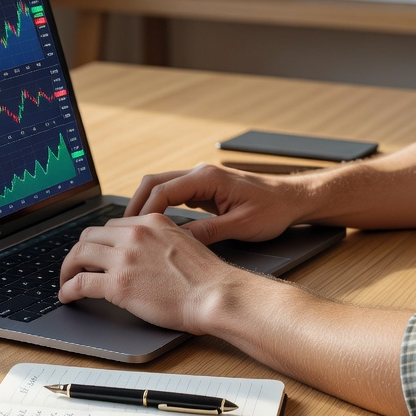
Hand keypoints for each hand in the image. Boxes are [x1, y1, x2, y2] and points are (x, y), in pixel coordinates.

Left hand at [58, 214, 249, 332]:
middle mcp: (134, 234)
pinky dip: (68, 289)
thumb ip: (161, 240)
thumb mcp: (184, 242)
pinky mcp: (118, 284)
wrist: (214, 294)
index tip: (95, 253)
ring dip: (67, 268)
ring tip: (66, 281)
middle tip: (75, 266)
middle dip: (79, 251)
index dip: (99, 241)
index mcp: (151, 221)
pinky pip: (80, 282)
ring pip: (79, 254)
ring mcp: (125, 258)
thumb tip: (146, 251)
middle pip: (90, 235)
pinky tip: (67, 296)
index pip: (112, 226)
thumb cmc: (206, 277)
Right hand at [124, 163, 313, 244]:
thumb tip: (177, 241)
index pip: (163, 190)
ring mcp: (201, 180)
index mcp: (208, 178)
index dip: (144, 212)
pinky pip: (172, 194)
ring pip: (161, 187)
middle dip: (136, 205)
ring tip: (132, 231)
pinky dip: (159, 208)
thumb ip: (207, 232)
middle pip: (154, 183)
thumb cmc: (273, 210)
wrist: (293, 199)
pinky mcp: (204, 189)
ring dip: (145, 206)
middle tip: (122, 231)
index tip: (132, 232)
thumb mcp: (241, 226)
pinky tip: (153, 227)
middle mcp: (201, 174)